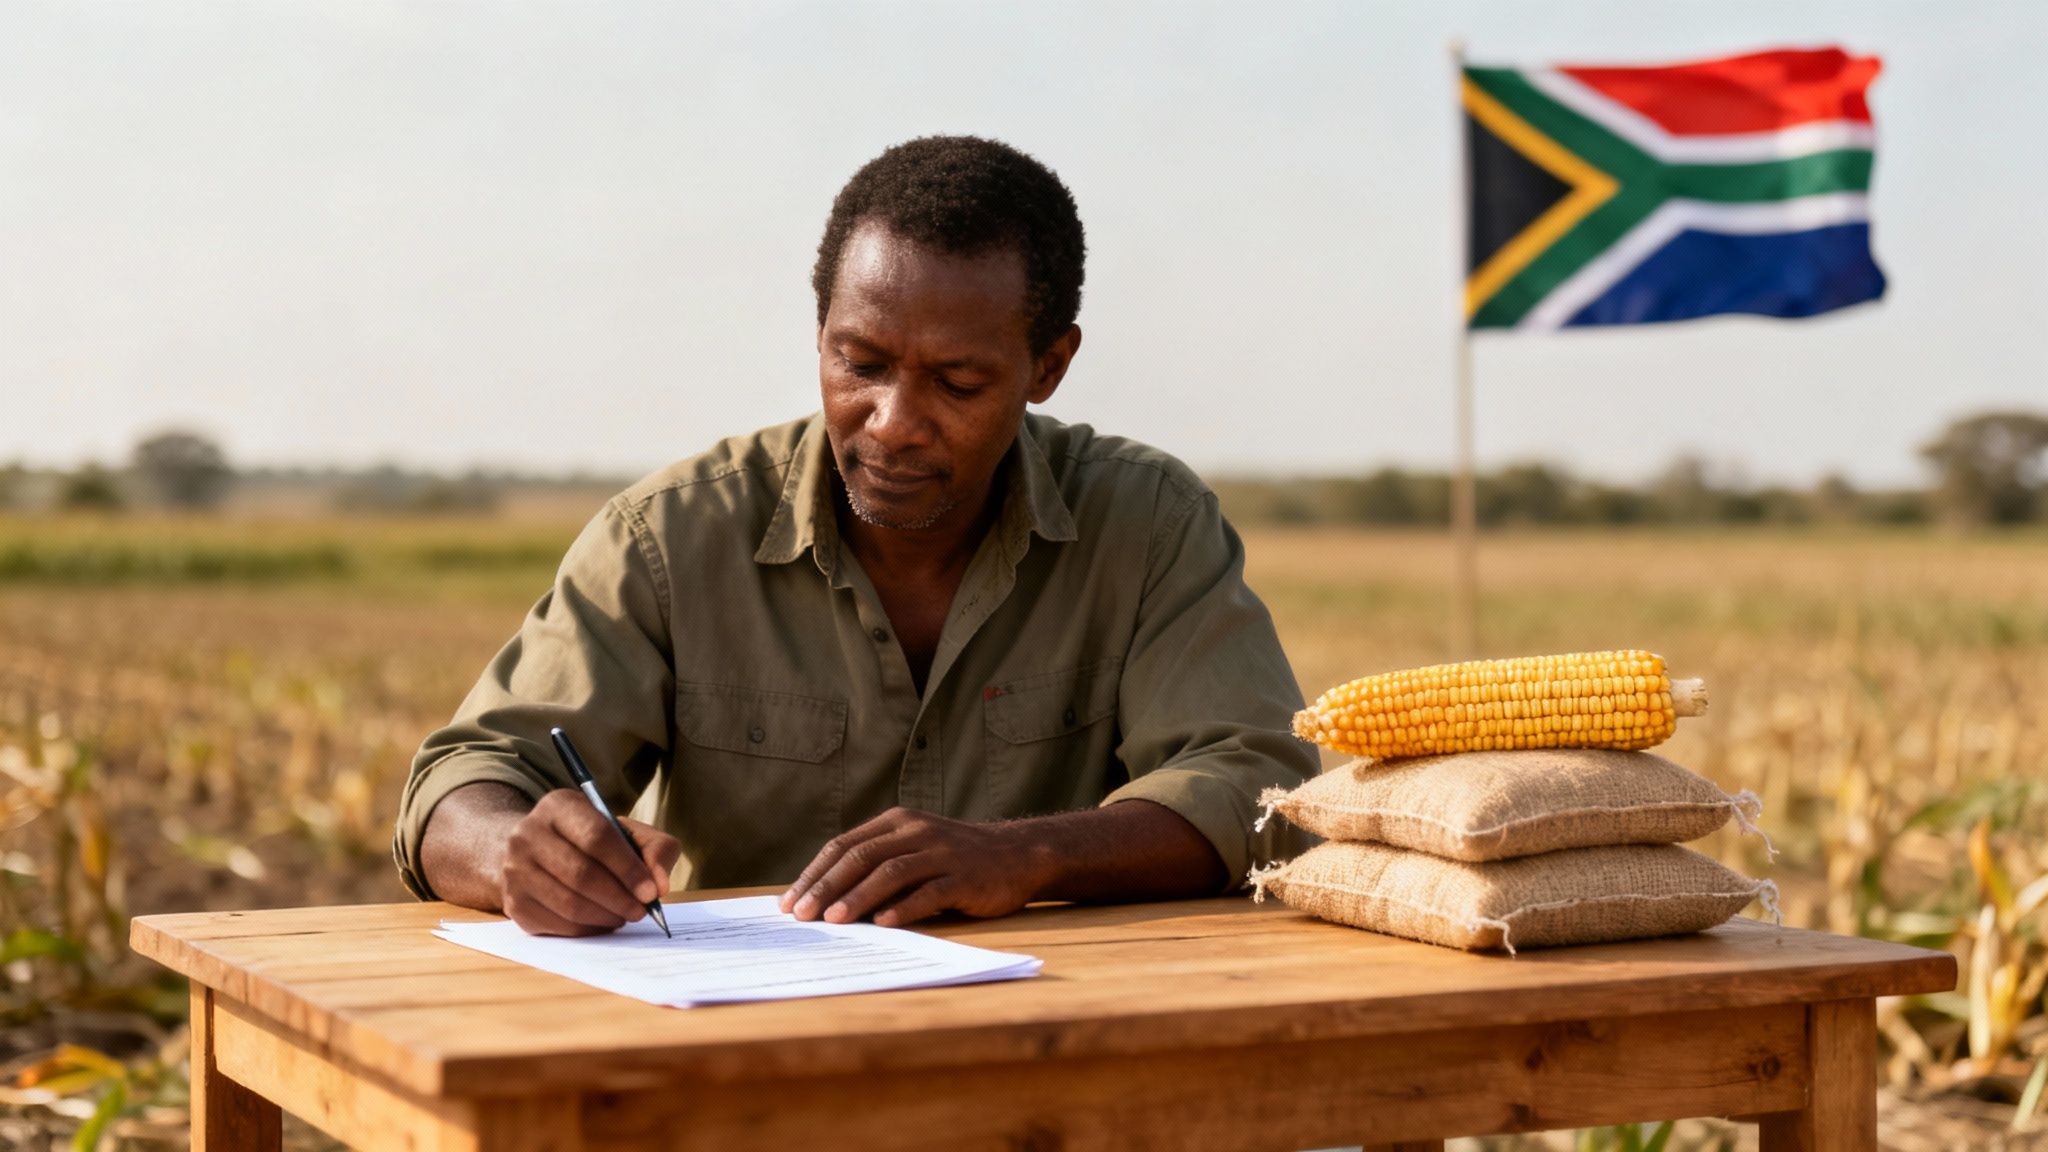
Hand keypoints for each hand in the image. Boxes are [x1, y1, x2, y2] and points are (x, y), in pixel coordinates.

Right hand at [499, 789, 681, 936]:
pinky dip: (587, 929)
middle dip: (619, 897)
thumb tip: (660, 885)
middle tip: (641, 911)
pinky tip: (602, 922)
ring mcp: (514, 869)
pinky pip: (556, 924)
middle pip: (580, 873)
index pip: (597, 837)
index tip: (651, 892)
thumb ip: (655, 849)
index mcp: (559, 806)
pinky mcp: (513, 902)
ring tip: (624, 916)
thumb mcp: (626, 832)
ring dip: (605, 916)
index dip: (628, 868)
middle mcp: (528, 833)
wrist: (535, 852)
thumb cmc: (591, 841)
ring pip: (568, 903)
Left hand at [779, 808, 1051, 927]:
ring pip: (892, 872)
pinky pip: (931, 891)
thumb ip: (877, 865)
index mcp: (897, 822)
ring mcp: (943, 852)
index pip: (844, 845)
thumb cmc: (954, 860)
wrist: (1017, 855)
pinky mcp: (966, 876)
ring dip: (859, 897)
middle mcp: (917, 831)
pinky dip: (905, 908)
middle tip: (803, 914)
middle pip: (862, 857)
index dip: (815, 873)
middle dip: (827, 887)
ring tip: (834, 920)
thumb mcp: (914, 850)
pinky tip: (885, 924)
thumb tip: (825, 902)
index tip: (790, 902)